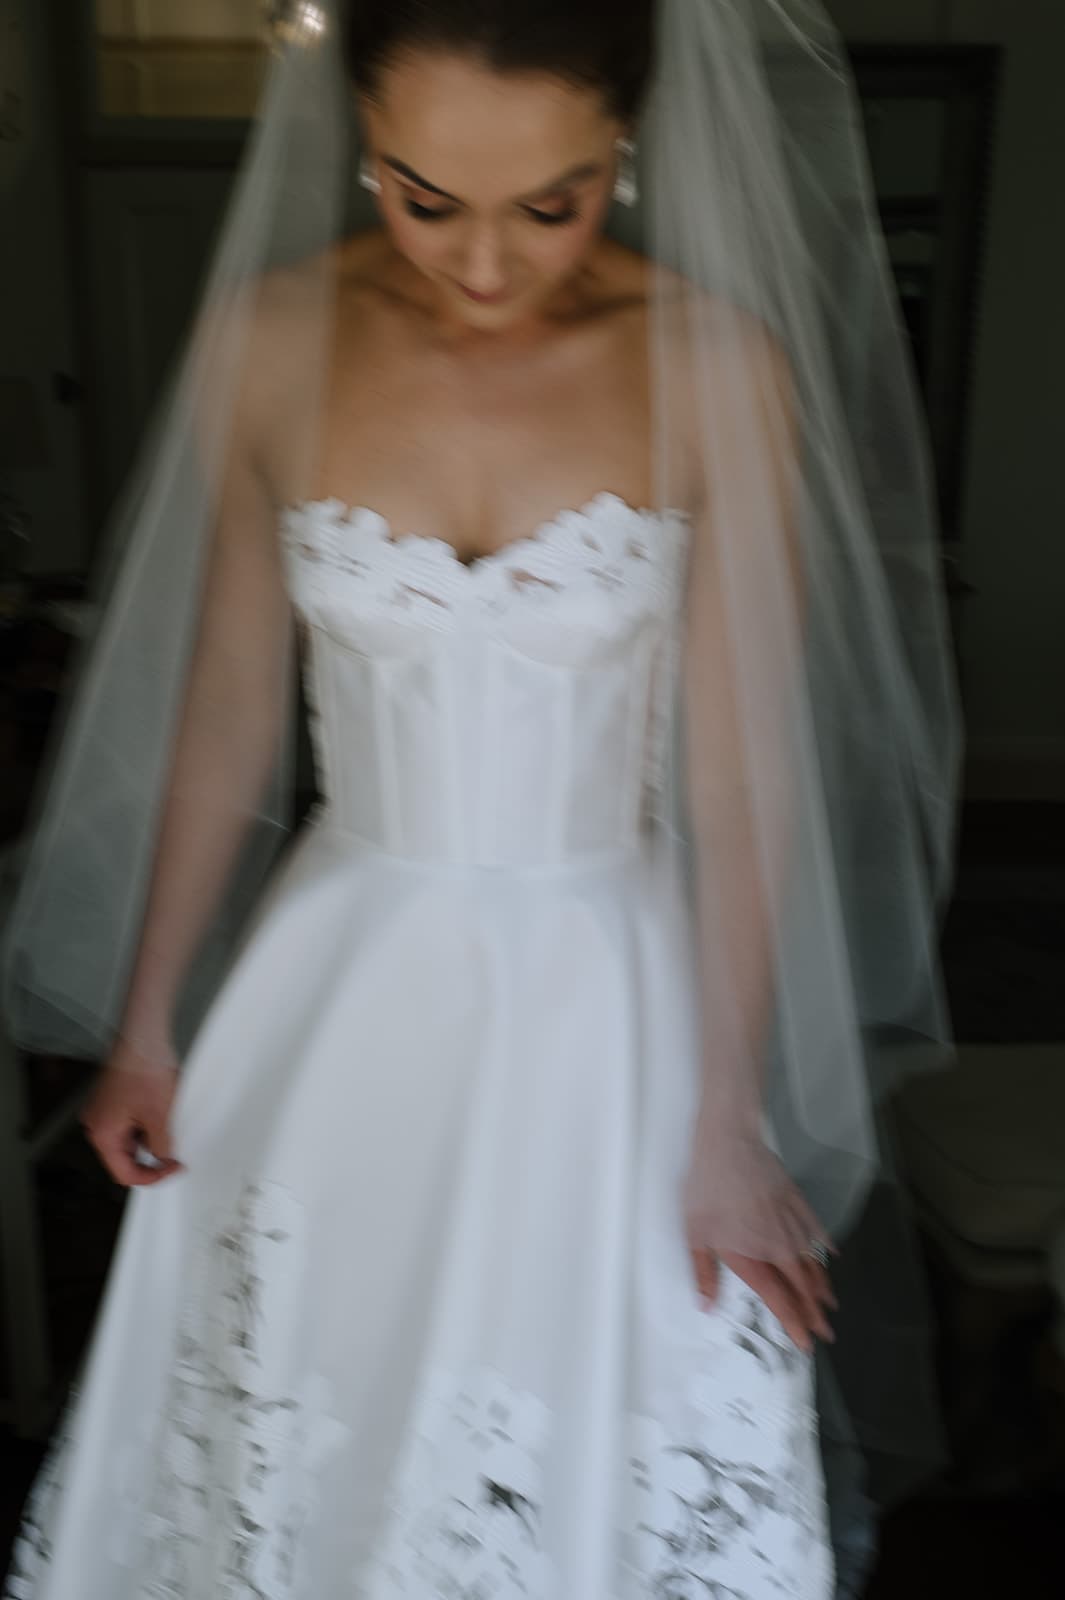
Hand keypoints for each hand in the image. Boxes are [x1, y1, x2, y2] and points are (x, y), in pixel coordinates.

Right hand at [80, 1037, 184, 1188]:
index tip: (173, 1169)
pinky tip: (161, 1111)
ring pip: (128, 1139)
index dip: (151, 1177)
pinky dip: (145, 1123)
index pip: (124, 1173)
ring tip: (168, 1123)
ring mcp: (102, 1110)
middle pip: (124, 1157)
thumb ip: (161, 1146)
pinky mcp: (111, 1098)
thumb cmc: (146, 1072)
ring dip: (149, 1138)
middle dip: (151, 1156)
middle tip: (176, 1153)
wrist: (142, 1035)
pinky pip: (128, 1122)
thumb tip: (164, 1160)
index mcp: (102, 1134)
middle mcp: (95, 1125)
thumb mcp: (159, 1117)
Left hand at [684, 1129, 836, 1351]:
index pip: (778, 1300)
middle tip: (825, 1332)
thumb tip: (706, 1305)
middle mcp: (778, 1246)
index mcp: (753, 1257)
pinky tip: (832, 1254)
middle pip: (801, 1286)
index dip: (793, 1323)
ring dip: (821, 1285)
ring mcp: (791, 1223)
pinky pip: (816, 1230)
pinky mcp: (796, 1202)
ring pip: (812, 1262)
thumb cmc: (707, 1187)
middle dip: (814, 1313)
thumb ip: (703, 1273)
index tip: (805, 1342)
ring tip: (829, 1303)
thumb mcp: (695, 1233)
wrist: (729, 1144)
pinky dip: (825, 1246)